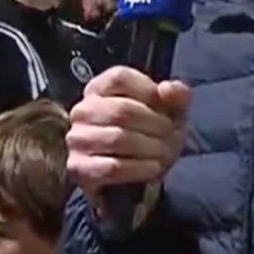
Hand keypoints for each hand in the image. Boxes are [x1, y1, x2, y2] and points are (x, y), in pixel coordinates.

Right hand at [68, 66, 192, 201]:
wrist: (134, 174)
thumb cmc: (151, 133)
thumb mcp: (170, 110)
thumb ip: (176, 94)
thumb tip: (168, 89)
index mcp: (100, 88)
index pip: (120, 78)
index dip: (149, 92)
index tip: (167, 108)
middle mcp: (83, 110)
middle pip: (121, 110)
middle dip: (155, 125)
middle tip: (172, 136)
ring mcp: (77, 139)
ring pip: (117, 139)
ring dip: (149, 148)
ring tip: (165, 154)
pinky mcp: (79, 167)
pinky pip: (111, 167)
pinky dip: (138, 168)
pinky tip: (153, 168)